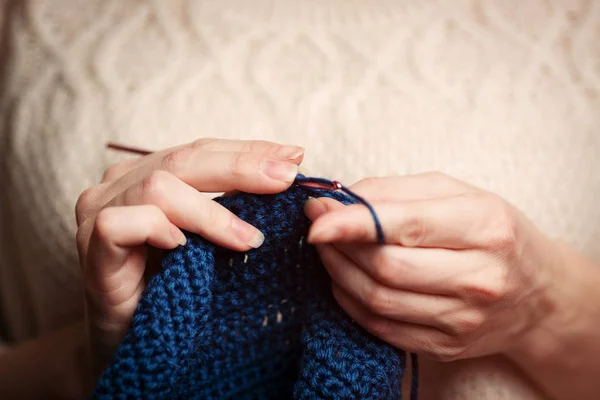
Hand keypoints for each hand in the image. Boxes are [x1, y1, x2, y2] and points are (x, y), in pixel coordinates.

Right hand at [75, 138, 303, 380]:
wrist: (139, 344)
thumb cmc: (180, 288)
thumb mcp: (213, 239)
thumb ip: (234, 203)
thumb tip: (287, 170)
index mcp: (148, 174)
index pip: (201, 150)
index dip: (248, 150)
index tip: (293, 156)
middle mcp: (120, 185)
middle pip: (183, 159)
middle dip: (241, 168)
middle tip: (285, 180)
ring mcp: (99, 212)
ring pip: (159, 188)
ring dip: (211, 213)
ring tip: (250, 240)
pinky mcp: (91, 247)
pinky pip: (123, 223)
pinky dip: (158, 228)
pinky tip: (184, 247)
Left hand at [304, 172, 560, 361]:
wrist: (538, 293)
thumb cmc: (492, 232)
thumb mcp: (457, 193)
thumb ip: (396, 191)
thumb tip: (337, 200)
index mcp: (486, 227)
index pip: (406, 226)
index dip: (352, 222)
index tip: (315, 215)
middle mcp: (480, 277)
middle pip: (387, 267)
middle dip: (340, 246)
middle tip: (318, 227)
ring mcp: (464, 319)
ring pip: (379, 300)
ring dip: (339, 273)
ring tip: (327, 250)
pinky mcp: (448, 346)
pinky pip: (383, 328)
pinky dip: (352, 303)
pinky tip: (345, 280)